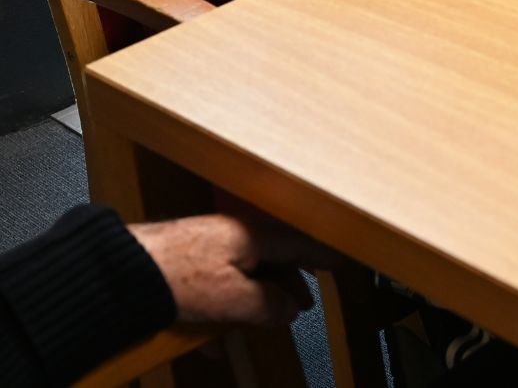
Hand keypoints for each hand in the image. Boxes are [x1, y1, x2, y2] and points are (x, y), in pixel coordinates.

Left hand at [130, 214, 322, 325]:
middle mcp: (230, 236)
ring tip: (255, 327)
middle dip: (285, 287)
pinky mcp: (180, 265)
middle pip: (270, 261)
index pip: (297, 243)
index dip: (319, 256)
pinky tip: (211, 342)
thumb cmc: (175, 276)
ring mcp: (204, 249)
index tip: (337, 263)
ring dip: (251, 304)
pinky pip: (212, 288)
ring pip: (241, 276)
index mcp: (251, 236)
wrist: (118, 272)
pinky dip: (220, 312)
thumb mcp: (234, 297)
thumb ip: (268, 304)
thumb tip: (289, 310)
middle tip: (301, 306)